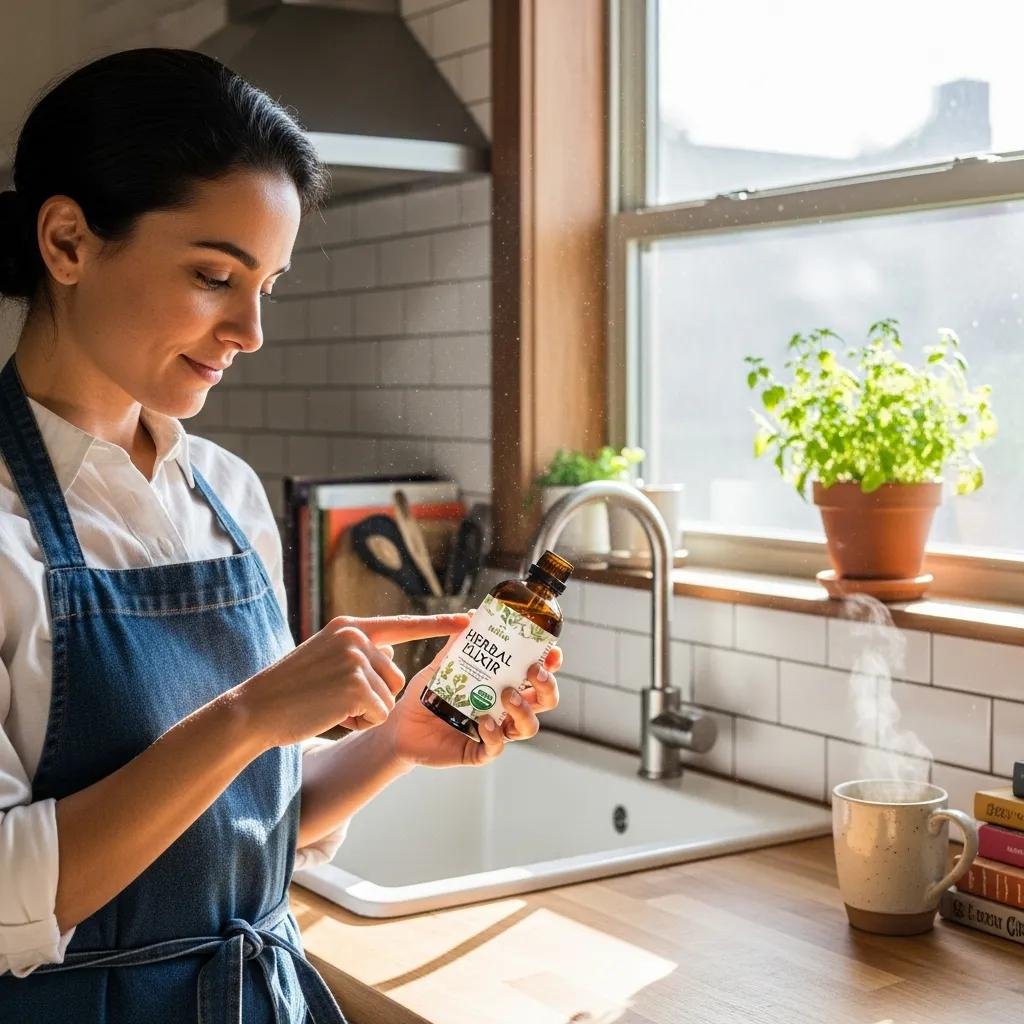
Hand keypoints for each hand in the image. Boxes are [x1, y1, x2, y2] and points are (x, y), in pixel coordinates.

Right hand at [237, 613, 471, 748]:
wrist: (255, 709)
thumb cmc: (290, 690)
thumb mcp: (326, 658)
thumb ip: (361, 654)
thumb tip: (393, 654)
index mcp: (350, 627)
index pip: (404, 625)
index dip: (440, 625)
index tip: (470, 620)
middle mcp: (357, 637)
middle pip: (395, 677)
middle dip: (373, 697)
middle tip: (334, 699)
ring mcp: (357, 660)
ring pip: (388, 698)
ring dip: (365, 711)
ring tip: (329, 706)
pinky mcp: (357, 686)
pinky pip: (378, 714)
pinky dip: (358, 723)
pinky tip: (330, 716)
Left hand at [382, 615, 564, 768]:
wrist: (401, 726)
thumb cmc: (426, 695)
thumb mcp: (441, 665)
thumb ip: (457, 644)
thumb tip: (471, 616)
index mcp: (503, 686)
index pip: (536, 676)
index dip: (550, 665)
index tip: (552, 652)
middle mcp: (505, 709)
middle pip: (544, 701)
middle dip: (546, 686)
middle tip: (534, 671)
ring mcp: (496, 732)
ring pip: (529, 726)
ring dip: (524, 710)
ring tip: (507, 695)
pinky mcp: (480, 752)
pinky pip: (497, 747)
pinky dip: (494, 734)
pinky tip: (483, 721)